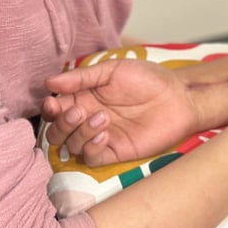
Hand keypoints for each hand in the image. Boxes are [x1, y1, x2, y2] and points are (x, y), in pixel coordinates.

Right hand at [42, 58, 194, 166]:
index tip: (52, 101)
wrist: (178, 96)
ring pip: (71, 146)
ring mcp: (101, 136)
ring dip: (80, 133)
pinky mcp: (114, 151)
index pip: (55, 109)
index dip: (49, 108)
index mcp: (85, 97)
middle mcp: (88, 119)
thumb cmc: (148, 79)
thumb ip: (83, 77)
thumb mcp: (114, 70)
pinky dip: (91, 148)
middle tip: (79, 111)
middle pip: (57, 131)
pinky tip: (105, 134)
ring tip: (103, 117)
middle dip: (62, 123)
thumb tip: (50, 81)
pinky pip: (90, 158)